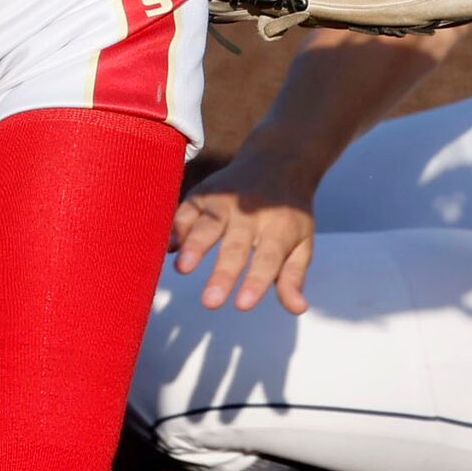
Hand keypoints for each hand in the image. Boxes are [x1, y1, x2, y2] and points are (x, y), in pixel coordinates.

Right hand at [171, 156, 318, 313]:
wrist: (277, 161)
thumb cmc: (288, 214)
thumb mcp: (302, 243)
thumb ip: (293, 276)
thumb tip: (297, 309)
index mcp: (279, 228)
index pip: (268, 258)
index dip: (255, 281)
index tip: (243, 305)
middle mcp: (250, 214)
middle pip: (235, 247)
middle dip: (222, 274)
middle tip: (210, 302)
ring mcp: (225, 201)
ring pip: (208, 225)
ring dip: (194, 246)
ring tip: (183, 269)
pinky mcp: (204, 193)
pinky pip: (187, 210)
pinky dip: (177, 227)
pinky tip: (169, 247)